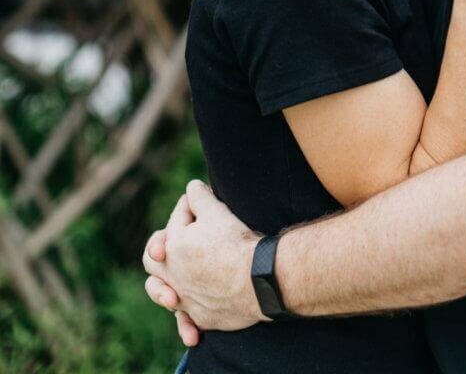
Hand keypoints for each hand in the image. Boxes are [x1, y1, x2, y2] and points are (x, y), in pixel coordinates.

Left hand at [142, 180, 265, 331]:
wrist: (258, 278)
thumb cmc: (236, 242)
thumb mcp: (216, 210)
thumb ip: (198, 196)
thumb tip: (191, 187)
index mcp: (172, 246)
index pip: (175, 220)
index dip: (190, 208)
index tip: (205, 202)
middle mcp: (172, 275)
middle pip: (152, 261)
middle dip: (160, 249)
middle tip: (171, 245)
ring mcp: (185, 298)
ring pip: (164, 294)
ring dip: (165, 291)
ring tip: (172, 291)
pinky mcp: (201, 316)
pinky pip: (187, 321)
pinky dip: (187, 324)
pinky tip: (191, 333)